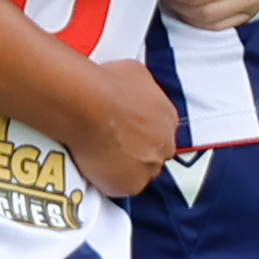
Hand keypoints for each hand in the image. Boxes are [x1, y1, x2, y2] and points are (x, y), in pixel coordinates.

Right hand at [57, 57, 178, 199]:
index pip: (159, 129)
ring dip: (120, 166)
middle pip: (151, 153)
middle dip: (134, 150)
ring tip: (95, 155)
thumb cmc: (109, 84)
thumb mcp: (133, 72)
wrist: (91, 106)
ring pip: (136, 172)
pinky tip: (90, 165)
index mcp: (169, 117)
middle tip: (108, 143)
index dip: (139, 129)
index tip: (123, 128)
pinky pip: (118, 186)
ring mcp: (149, 168)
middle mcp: (165, 144)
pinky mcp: (129, 186)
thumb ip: (139, 88)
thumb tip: (129, 89)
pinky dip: (105, 179)